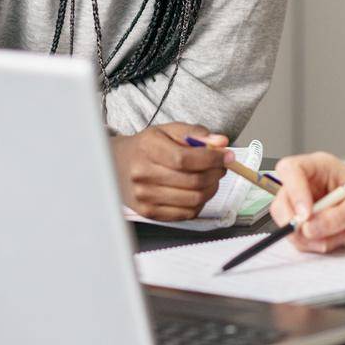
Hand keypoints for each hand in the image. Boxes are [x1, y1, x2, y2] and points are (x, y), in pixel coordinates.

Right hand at [110, 122, 228, 220]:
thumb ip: (196, 133)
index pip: (185, 159)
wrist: (118, 165)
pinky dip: (200, 203)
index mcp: (147, 148)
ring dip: (211, 189)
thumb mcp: (168, 131)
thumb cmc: (147, 147)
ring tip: (211, 178)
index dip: (212, 159)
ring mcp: (145, 197)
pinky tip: (197, 191)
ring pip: (193, 199)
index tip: (226, 156)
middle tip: (221, 167)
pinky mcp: (149, 213)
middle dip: (215, 174)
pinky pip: (186, 213)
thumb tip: (221, 142)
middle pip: (193, 181)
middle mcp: (143, 174)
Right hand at [270, 152, 344, 252]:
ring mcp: (301, 202)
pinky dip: (314, 244)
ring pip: (286, 223)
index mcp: (319, 166)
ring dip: (309, 238)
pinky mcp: (302, 221)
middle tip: (317, 235)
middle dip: (296, 223)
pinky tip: (335, 239)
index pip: (291, 169)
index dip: (294, 191)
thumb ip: (337, 216)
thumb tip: (308, 229)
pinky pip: (297, 237)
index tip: (306, 215)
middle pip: (282, 201)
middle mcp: (304, 182)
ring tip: (339, 236)